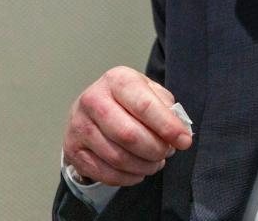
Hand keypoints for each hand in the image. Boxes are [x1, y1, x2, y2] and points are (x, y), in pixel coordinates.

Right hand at [63, 66, 192, 186]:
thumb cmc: (128, 99)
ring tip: (155, 162)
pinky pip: (104, 173)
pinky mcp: (72, 149)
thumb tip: (179, 131)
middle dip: (155, 149)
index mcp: (117, 79)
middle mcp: (93, 99)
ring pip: (117, 157)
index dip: (168, 127)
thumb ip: (166, 107)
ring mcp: (78, 125)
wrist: (93, 105)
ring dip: (143, 166)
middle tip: (167, 152)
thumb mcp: (149, 91)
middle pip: (129, 135)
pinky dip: (127, 178)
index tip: (185, 141)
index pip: (145, 106)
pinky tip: (138, 172)